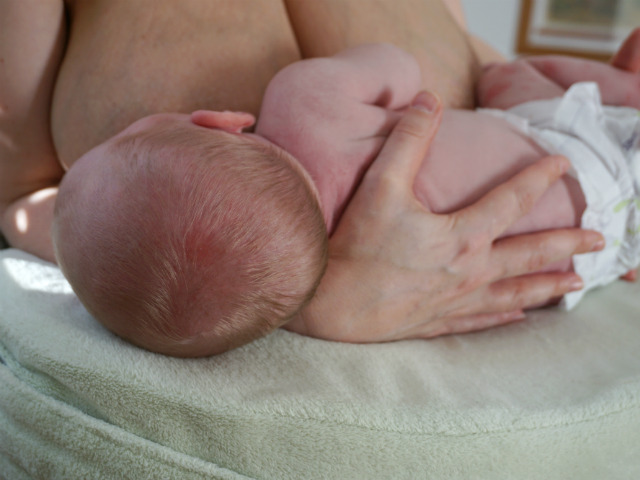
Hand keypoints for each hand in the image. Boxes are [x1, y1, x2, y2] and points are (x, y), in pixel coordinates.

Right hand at [286, 91, 603, 341]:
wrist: (331, 301)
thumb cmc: (355, 245)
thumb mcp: (380, 185)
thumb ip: (408, 140)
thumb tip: (429, 99)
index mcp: (461, 235)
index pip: (513, 201)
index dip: (540, 178)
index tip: (564, 165)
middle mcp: (469, 270)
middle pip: (531, 255)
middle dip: (568, 244)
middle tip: (599, 241)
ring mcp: (457, 300)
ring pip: (516, 294)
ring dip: (549, 286)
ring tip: (577, 284)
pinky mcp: (438, 322)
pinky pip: (483, 320)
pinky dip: (505, 317)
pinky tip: (519, 317)